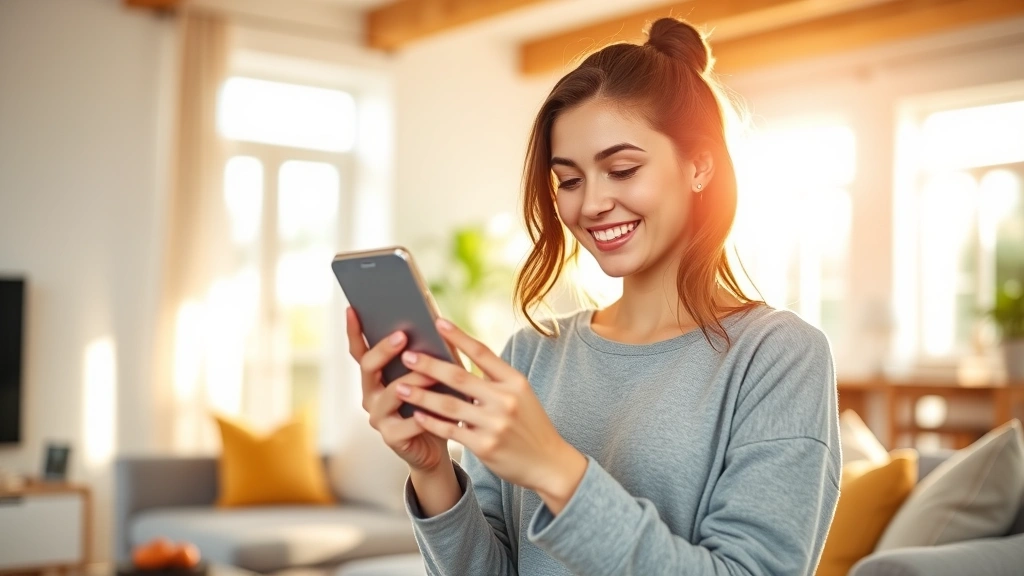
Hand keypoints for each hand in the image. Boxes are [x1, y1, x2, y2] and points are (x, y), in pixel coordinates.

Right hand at [345, 307, 449, 473]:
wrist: (437, 444)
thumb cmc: (434, 401)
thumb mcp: (432, 373)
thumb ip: (428, 352)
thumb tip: (435, 319)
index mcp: (375, 377)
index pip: (359, 351)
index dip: (354, 331)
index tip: (353, 308)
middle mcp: (370, 395)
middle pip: (368, 367)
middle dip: (384, 350)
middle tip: (402, 335)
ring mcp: (378, 417)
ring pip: (392, 393)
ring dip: (413, 380)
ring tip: (432, 372)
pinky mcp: (391, 437)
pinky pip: (407, 424)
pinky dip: (424, 415)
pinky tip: (438, 409)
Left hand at [396, 318, 587, 511]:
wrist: (549, 464)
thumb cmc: (531, 425)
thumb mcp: (522, 395)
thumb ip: (495, 379)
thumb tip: (463, 357)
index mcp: (515, 381)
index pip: (482, 353)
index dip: (458, 337)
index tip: (438, 322)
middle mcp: (505, 400)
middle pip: (459, 377)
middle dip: (429, 366)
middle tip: (407, 356)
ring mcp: (495, 424)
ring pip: (448, 405)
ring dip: (421, 395)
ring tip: (399, 388)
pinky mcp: (484, 446)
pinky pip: (450, 431)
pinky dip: (431, 422)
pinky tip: (416, 415)